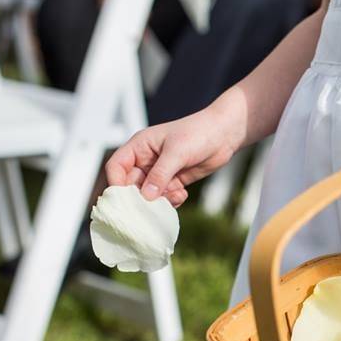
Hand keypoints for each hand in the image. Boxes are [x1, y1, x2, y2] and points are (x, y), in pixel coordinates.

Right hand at [105, 103, 244, 206]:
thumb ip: (160, 174)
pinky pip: (164, 197)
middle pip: (130, 185)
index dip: (116, 183)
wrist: (224, 135)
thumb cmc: (199, 133)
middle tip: (150, 207)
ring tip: (174, 194)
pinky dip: (170, 200)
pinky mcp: (173, 181)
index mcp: (139, 146)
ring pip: (148, 195)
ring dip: (158, 201)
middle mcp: (146, 160)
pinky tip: (182, 193)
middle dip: (140, 197)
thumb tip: (146, 196)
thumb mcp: (177, 152)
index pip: (116, 167)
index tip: (125, 199)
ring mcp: (159, 172)